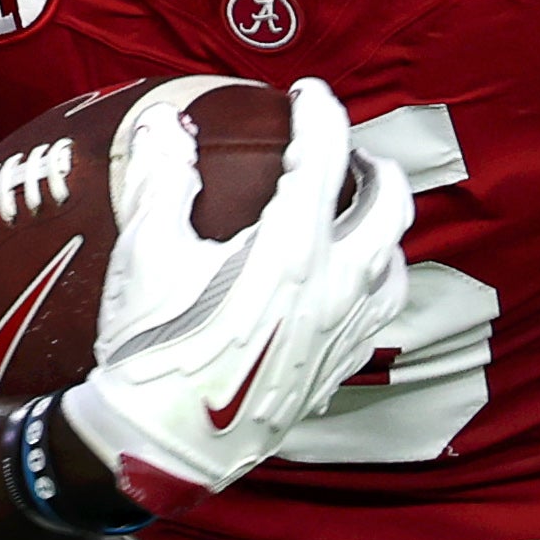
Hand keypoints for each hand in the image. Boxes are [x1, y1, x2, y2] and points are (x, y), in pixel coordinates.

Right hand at [55, 80, 417, 514]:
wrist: (158, 445)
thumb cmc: (151, 349)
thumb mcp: (145, 254)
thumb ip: (161, 179)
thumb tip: (166, 125)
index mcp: (289, 248)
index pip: (325, 157)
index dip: (321, 112)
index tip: (307, 94)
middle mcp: (333, 286)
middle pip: (390, 206)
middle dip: (374, 166)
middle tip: (344, 153)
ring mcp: (341, 332)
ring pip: (394, 262)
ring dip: (381, 227)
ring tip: (352, 215)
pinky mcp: (335, 368)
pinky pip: (377, 313)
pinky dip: (372, 280)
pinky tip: (346, 281)